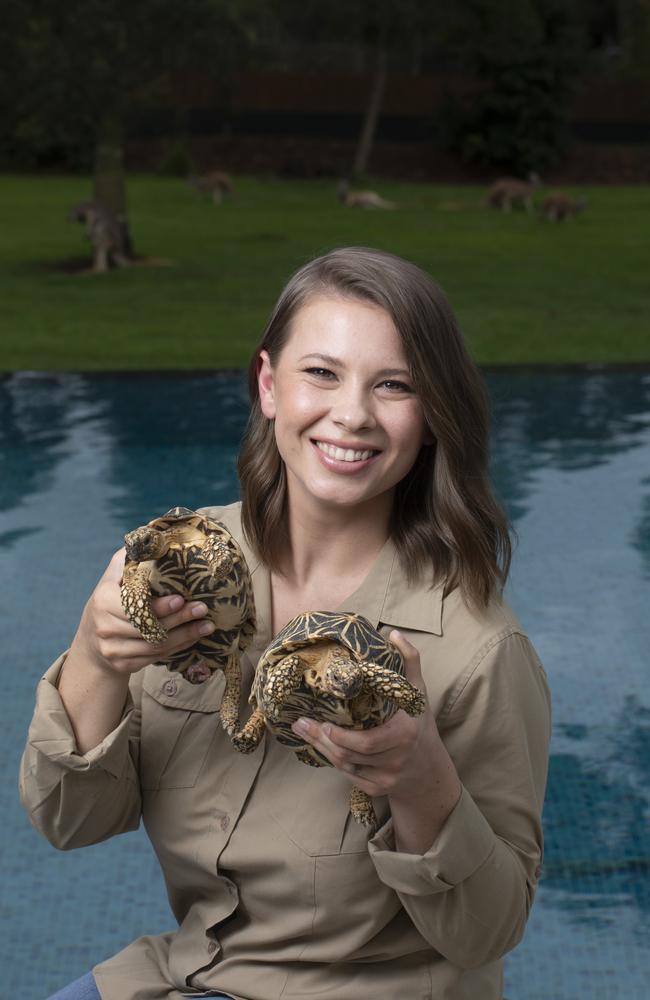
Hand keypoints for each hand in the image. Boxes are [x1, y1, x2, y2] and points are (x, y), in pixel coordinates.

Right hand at [70, 548, 215, 676]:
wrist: (92, 640)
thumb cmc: (112, 598)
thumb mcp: (114, 576)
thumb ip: (130, 559)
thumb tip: (155, 534)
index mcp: (103, 600)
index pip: (134, 604)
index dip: (158, 604)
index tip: (181, 597)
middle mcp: (104, 626)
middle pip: (148, 626)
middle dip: (179, 618)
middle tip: (203, 609)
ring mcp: (112, 648)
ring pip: (155, 646)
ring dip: (185, 635)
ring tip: (207, 625)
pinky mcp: (122, 664)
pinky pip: (155, 658)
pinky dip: (177, 648)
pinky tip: (194, 638)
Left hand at [291, 630, 443, 801]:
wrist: (429, 769)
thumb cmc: (419, 723)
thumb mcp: (419, 692)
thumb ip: (410, 661)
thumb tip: (394, 634)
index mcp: (405, 734)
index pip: (368, 742)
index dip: (342, 736)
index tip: (323, 721)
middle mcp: (396, 759)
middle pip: (349, 755)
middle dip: (321, 740)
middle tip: (300, 723)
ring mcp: (386, 778)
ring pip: (345, 766)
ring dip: (322, 749)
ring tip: (303, 730)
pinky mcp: (377, 789)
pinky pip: (349, 777)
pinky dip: (333, 763)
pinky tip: (320, 746)